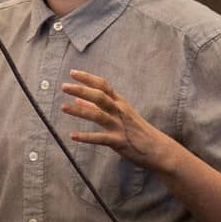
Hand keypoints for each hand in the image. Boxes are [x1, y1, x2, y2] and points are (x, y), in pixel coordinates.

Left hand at [61, 69, 177, 173]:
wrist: (157, 148)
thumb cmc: (137, 130)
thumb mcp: (120, 114)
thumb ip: (98, 107)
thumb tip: (78, 100)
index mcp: (120, 102)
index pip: (103, 85)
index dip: (88, 78)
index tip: (72, 73)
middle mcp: (119, 111)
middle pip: (99, 96)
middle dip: (81, 90)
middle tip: (64, 86)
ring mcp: (119, 126)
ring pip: (98, 115)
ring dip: (79, 111)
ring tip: (63, 107)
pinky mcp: (119, 141)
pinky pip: (100, 138)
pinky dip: (86, 137)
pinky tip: (73, 135)